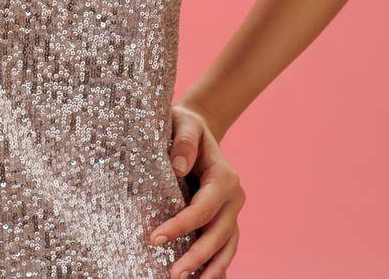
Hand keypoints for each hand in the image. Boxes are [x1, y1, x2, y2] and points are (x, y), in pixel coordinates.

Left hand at [150, 102, 243, 277]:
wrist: (198, 129)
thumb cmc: (186, 127)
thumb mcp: (185, 124)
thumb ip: (184, 142)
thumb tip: (178, 167)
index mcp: (224, 177)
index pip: (204, 208)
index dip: (181, 225)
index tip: (155, 238)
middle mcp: (234, 197)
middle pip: (219, 233)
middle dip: (197, 256)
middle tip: (173, 274)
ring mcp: (232, 211)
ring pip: (227, 245)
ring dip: (210, 268)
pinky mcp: (225, 220)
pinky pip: (225, 246)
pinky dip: (217, 264)